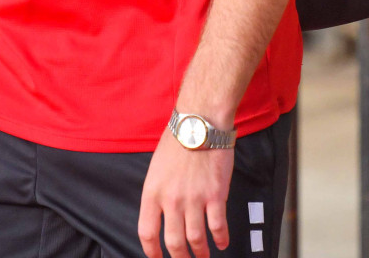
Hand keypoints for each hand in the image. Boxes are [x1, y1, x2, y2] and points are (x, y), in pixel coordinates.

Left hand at [137, 127, 234, 257]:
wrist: (199, 124)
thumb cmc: (177, 141)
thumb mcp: (156, 168)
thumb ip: (157, 192)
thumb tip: (161, 215)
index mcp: (152, 192)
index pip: (147, 232)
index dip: (152, 252)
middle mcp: (171, 200)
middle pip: (173, 242)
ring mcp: (194, 199)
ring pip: (196, 239)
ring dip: (200, 253)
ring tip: (203, 256)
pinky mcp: (215, 196)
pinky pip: (218, 226)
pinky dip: (220, 238)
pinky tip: (221, 242)